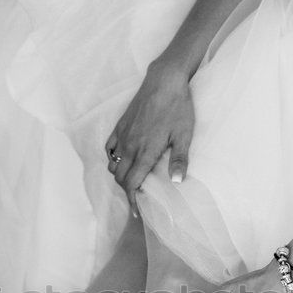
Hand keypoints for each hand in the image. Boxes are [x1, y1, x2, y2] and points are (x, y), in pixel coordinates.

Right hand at [105, 61, 194, 215]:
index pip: (132, 183)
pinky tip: (121, 160)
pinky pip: (109, 149)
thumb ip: (179, 160)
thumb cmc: (177, 107)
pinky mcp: (120, 126)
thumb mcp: (184, 135)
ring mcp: (123, 136)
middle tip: (137, 199)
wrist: (164, 81)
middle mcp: (130, 146)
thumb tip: (177, 182)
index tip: (137, 211)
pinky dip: (112, 159)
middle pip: (120, 177)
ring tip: (131, 180)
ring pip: (112, 164)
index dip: (133, 200)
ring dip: (119, 176)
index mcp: (145, 152)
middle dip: (126, 192)